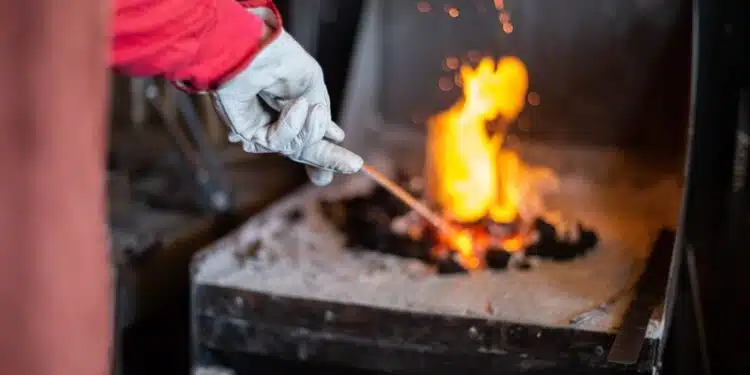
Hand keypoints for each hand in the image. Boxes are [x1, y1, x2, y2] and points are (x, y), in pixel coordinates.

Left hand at [211, 7, 361, 185]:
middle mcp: (278, 121)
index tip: (352, 163)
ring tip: (316, 110)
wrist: (253, 50)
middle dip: (329, 158)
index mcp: (294, 109)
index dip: (329, 153)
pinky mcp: (250, 133)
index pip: (312, 137)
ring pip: (295, 148)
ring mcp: (264, 128)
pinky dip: (292, 126)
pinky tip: (298, 106)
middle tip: (354, 164)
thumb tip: (335, 137)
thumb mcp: (312, 85)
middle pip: (305, 149)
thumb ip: (320, 112)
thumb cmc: (279, 60)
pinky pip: (277, 141)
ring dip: (312, 132)